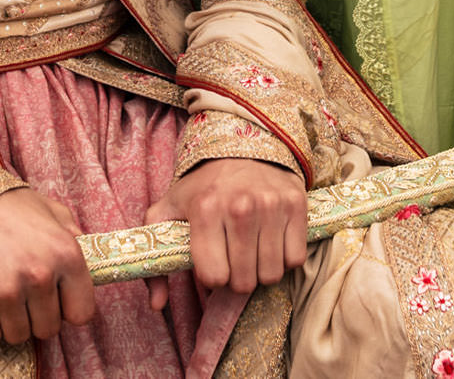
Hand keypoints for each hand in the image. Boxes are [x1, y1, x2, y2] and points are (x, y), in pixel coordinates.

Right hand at [0, 187, 96, 345]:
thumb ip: (72, 235)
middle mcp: (39, 275)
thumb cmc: (7, 207)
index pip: (82, 314)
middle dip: (37, 315)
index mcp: (66, 254)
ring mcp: (6, 291)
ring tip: (2, 291)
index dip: (68, 307)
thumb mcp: (49, 210)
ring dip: (12, 320)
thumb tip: (89, 262)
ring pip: (19, 335)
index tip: (56, 299)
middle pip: (48, 329)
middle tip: (23, 292)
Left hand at [143, 158, 307, 312]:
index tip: (213, 261)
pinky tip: (271, 240)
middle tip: (234, 258)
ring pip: (272, 274)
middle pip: (244, 282)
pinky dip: (284, 257)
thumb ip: (157, 258)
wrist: (243, 147)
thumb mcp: (169, 210)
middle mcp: (240, 206)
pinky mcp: (296, 204)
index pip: (214, 278)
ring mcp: (271, 205)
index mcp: (205, 210)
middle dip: (237, 278)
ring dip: (261, 270)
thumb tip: (156, 305)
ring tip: (252, 248)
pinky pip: (295, 259)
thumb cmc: (203, 186)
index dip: (212, 276)